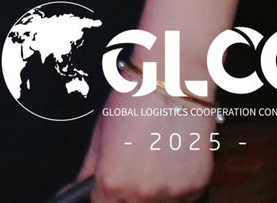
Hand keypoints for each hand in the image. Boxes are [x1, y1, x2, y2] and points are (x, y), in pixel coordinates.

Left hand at [80, 89, 215, 201]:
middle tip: (131, 172)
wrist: (173, 84)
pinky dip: (175, 187)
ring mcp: (171, 193)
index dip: (103, 197)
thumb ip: (89, 168)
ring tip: (153, 165)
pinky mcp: (195, 187)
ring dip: (152, 194)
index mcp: (112, 183)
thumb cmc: (135, 102)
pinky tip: (170, 162)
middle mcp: (142, 193)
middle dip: (126, 196)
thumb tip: (80, 187)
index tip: (106, 190)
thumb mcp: (99, 134)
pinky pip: (182, 198)